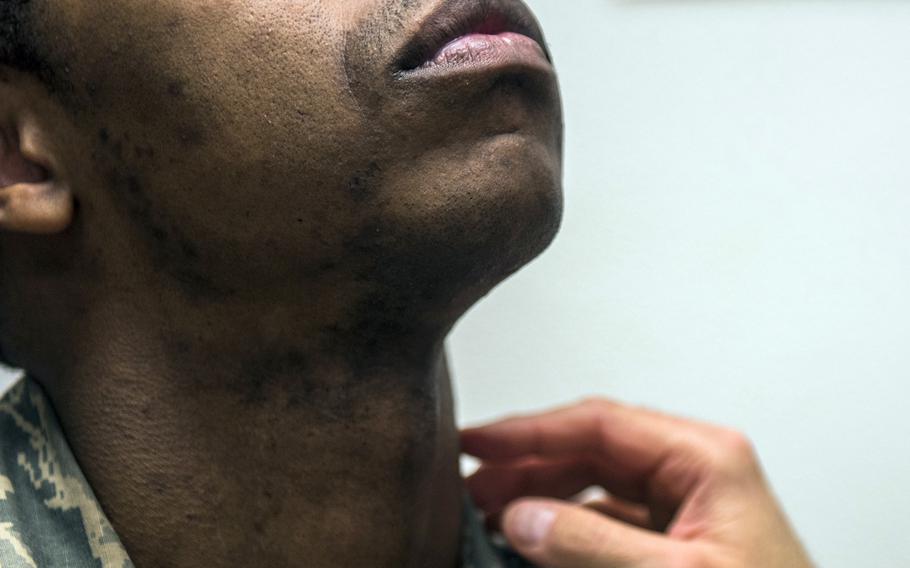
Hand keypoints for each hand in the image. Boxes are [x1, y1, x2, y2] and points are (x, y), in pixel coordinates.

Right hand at [462, 399, 813, 567]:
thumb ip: (592, 544)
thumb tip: (523, 517)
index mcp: (704, 459)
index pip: (598, 423)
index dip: (529, 430)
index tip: (478, 442)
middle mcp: (692, 472)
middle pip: (590, 448)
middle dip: (528, 464)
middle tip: (474, 486)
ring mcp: (683, 506)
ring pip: (593, 481)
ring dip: (541, 494)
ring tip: (494, 513)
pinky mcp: (674, 539)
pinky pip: (606, 519)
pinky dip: (565, 528)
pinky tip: (534, 542)